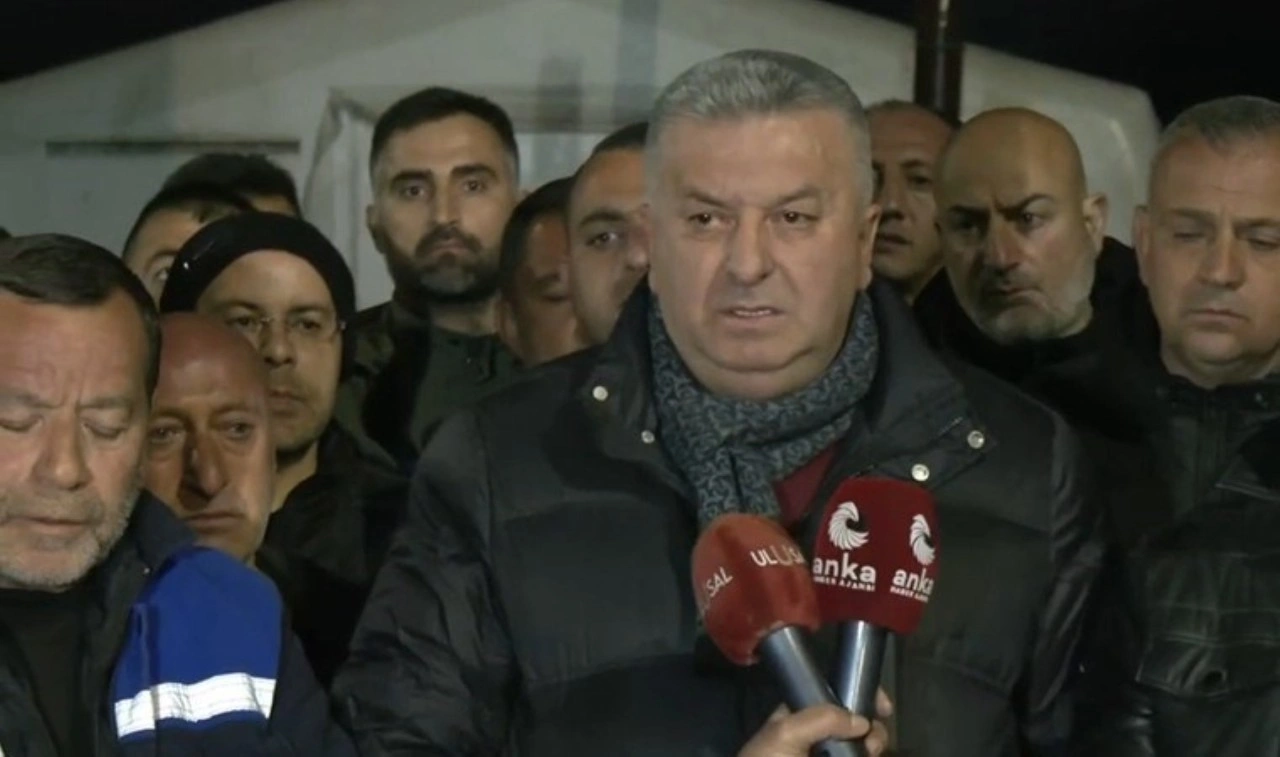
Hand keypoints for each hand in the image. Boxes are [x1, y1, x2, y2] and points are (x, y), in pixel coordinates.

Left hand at [739, 690, 892, 756]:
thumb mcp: (785, 733)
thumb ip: (822, 718)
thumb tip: (863, 722)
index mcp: (800, 717)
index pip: (835, 697)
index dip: (860, 695)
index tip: (883, 706)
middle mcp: (818, 738)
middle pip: (857, 725)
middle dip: (873, 729)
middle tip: (872, 742)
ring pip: (862, 749)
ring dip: (873, 747)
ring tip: (870, 753)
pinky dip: (870, 756)